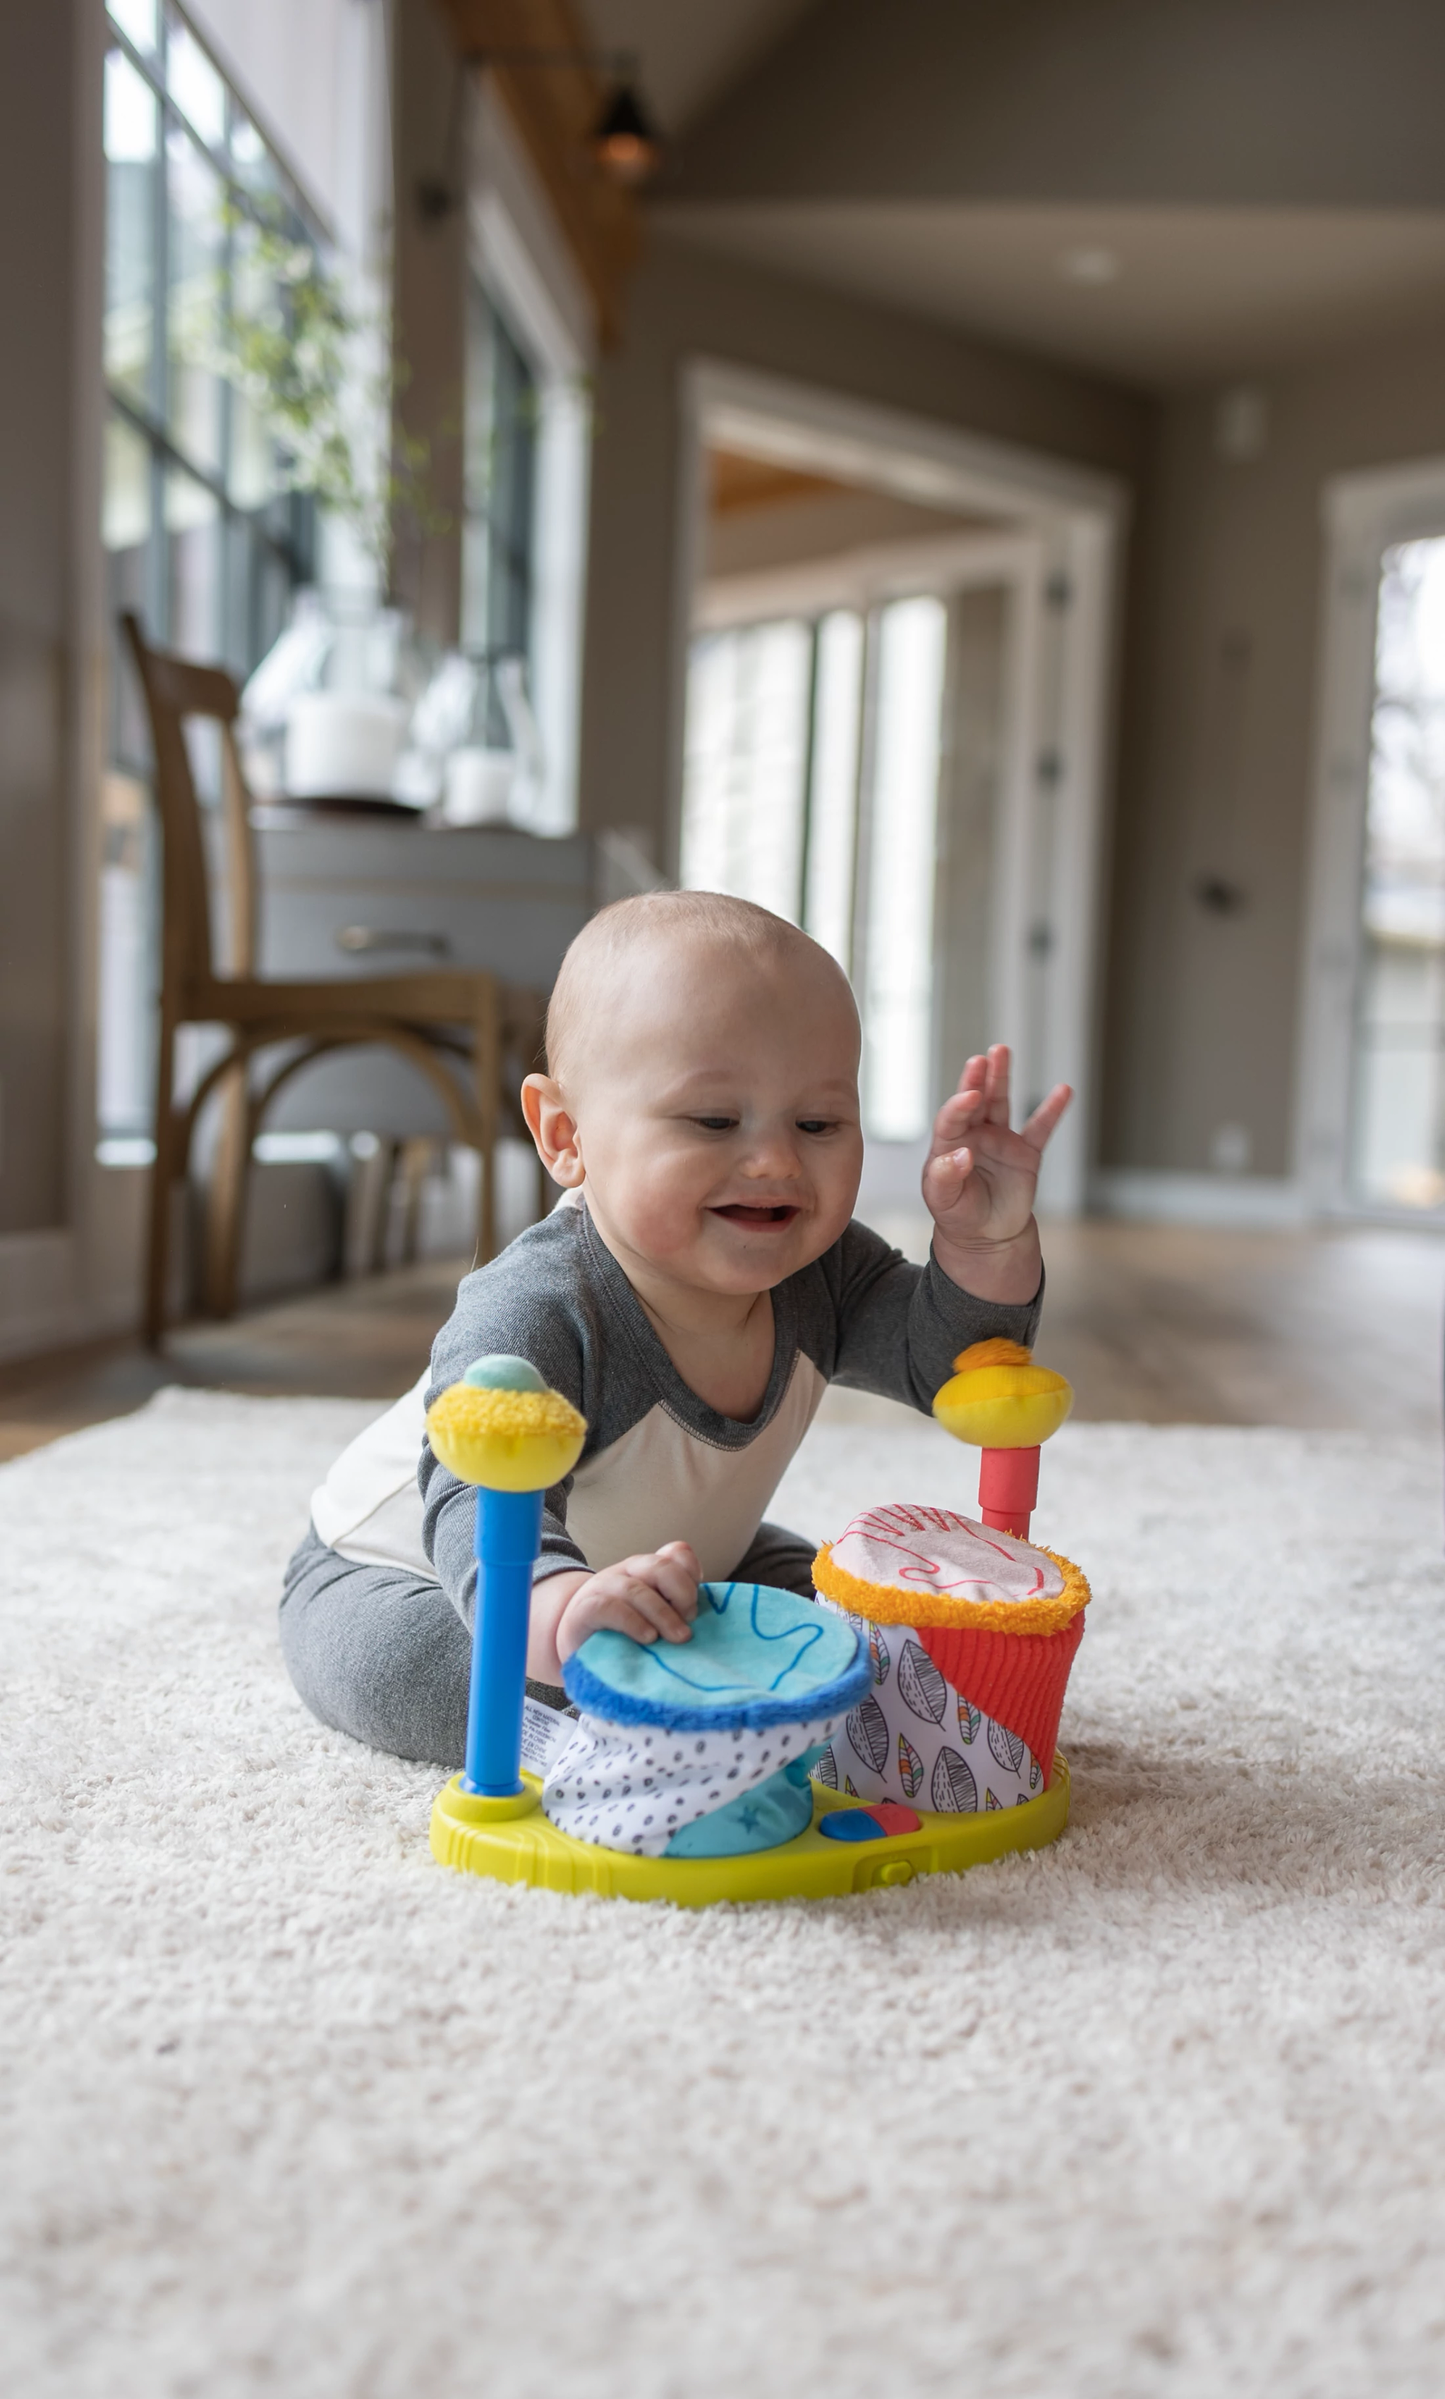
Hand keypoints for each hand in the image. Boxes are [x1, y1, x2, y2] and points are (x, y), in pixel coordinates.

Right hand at [529, 1541, 700, 1679]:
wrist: (574, 1639)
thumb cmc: (621, 1629)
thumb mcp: (651, 1614)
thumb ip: (673, 1607)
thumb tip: (701, 1620)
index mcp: (647, 1569)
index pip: (676, 1554)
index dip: (692, 1573)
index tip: (697, 1604)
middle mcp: (627, 1571)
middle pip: (660, 1567)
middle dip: (682, 1594)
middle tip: (689, 1624)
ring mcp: (604, 1587)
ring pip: (636, 1589)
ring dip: (662, 1614)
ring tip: (677, 1637)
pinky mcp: (585, 1610)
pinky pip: (609, 1608)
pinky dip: (632, 1623)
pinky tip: (647, 1638)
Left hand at [922, 1045, 1070, 1301]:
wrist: (987, 1235)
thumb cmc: (959, 1214)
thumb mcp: (943, 1201)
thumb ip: (946, 1178)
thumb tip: (961, 1154)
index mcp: (948, 1144)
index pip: (952, 1119)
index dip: (959, 1105)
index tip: (970, 1095)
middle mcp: (973, 1134)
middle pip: (975, 1100)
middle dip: (977, 1078)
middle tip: (983, 1058)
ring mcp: (1000, 1139)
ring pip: (1000, 1102)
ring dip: (1001, 1077)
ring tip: (1002, 1051)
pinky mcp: (1025, 1152)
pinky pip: (1040, 1128)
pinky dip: (1052, 1110)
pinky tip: (1063, 1091)